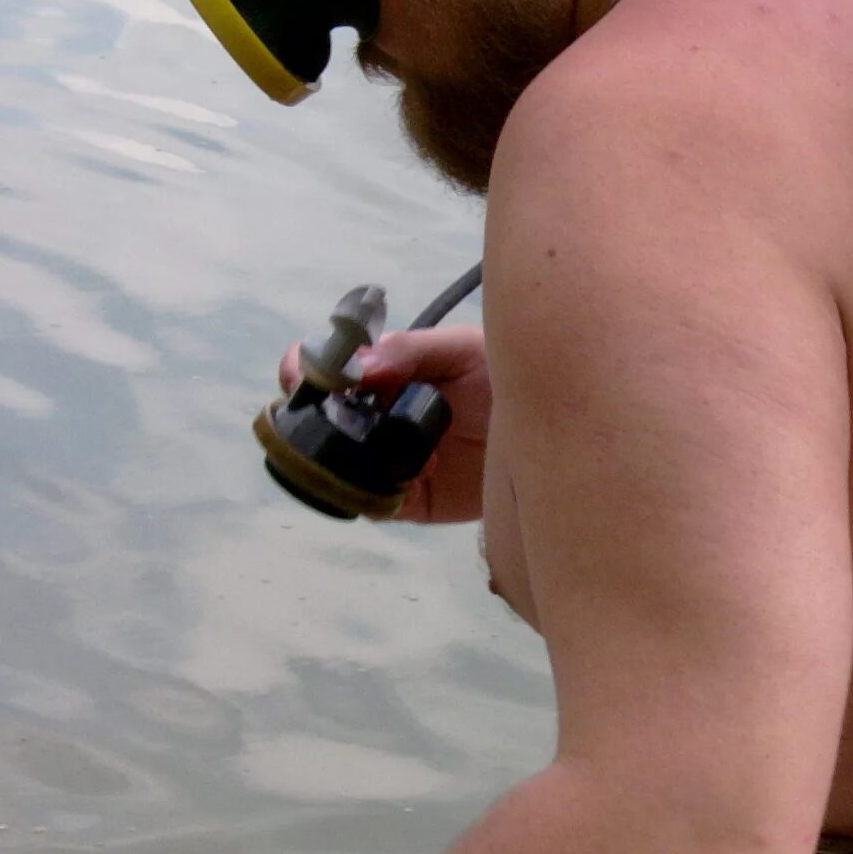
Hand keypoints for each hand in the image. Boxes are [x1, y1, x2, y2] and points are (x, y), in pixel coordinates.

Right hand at [279, 324, 490, 522]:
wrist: (552, 431)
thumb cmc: (502, 377)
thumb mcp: (461, 349)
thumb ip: (411, 351)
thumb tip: (361, 365)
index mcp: (380, 374)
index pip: (324, 367)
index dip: (303, 367)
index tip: (300, 372)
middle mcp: (375, 418)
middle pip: (320, 420)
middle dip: (308, 418)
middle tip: (326, 414)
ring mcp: (388, 460)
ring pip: (340, 467)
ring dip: (343, 461)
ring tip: (375, 448)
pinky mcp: (411, 501)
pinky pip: (377, 504)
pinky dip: (377, 496)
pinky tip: (406, 477)